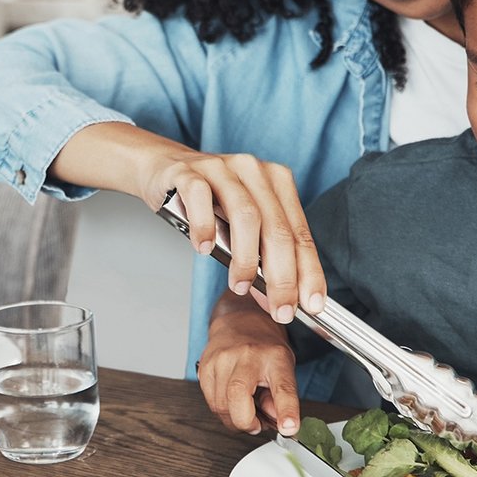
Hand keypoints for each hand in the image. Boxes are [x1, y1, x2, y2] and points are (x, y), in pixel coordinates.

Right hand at [136, 147, 323, 325]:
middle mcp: (253, 171)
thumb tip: (273, 298)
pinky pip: (200, 198)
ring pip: (245, 215)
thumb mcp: (240, 224)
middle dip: (282, 276)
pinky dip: (205, 227)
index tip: (312, 304)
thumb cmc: (208, 200)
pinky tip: (204, 248)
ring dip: (246, 258)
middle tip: (280, 309)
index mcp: (276, 181)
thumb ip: (260, 255)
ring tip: (240, 285)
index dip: (308, 272)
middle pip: (277, 228)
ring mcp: (221, 168)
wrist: (164, 167)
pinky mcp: (189, 172)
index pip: (300, 233)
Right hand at [198, 291, 300, 435]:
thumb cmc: (264, 348)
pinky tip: (231, 401)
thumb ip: (282, 398)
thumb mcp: (284, 368)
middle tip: (256, 424)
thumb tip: (279, 422)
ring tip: (245, 410)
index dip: (287, 411)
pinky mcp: (204, 366)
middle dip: (246, 422)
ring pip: (220, 405)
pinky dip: (222, 410)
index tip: (289, 428)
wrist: (240, 322)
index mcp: (274, 357)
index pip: (282, 387)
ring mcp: (222, 359)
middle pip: (238, 397)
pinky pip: (210, 402)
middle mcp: (246, 355)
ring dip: (234, 418)